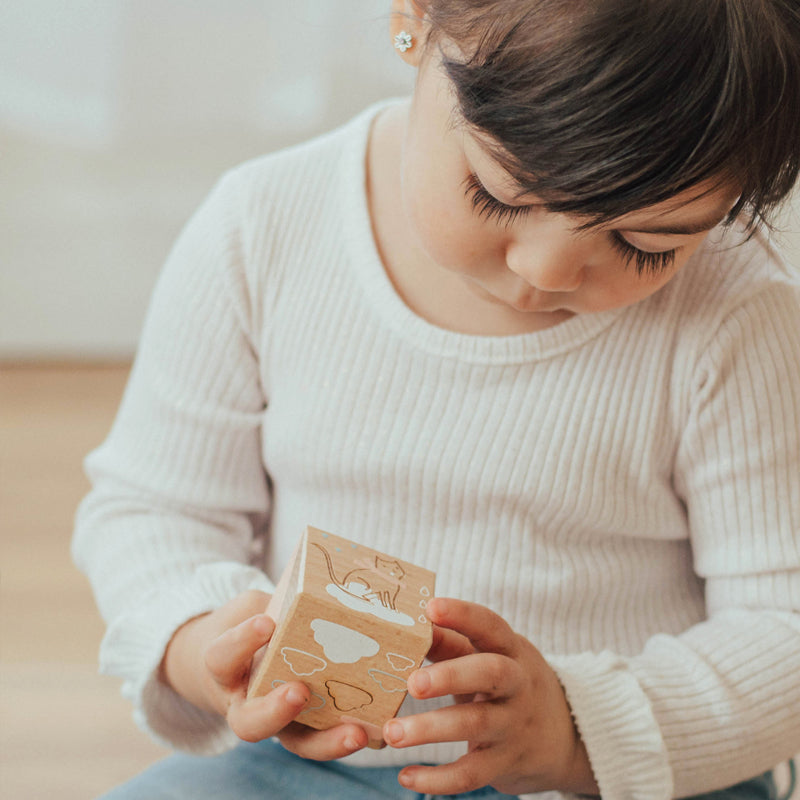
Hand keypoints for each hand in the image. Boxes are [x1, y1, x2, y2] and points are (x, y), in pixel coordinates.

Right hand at [161, 590, 367, 757]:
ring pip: (296, 743)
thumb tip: (326, 587)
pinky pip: (326, 738)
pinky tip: (380, 729)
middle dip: (276, 710)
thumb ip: (278, 603)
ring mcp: (278, 721)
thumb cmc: (251, 623)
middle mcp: (246, 703)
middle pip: (251, 723)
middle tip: (299, 691)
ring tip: (356, 732)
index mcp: (224, 668)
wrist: (242, 658)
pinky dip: (350, 736)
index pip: (223, 657)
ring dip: (327, 742)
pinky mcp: (307, 727)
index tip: (266, 622)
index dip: (242, 641)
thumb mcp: (255, 606)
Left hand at [381, 598, 598, 795]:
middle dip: (451, 676)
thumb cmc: (508, 682)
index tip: (431, 608)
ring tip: (392, 733)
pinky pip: (473, 774)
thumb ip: (450, 642)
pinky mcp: (507, 762)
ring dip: (431, 729)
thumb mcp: (490, 655)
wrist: (567, 735)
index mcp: (511, 649)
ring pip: (476, 725)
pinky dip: (439, 779)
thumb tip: (408, 627)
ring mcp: (514, 724)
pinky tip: (406, 777)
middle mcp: (518, 684)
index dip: (463, 615)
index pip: (490, 625)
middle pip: (491, 673)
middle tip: (413, 683)